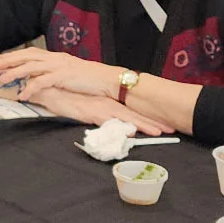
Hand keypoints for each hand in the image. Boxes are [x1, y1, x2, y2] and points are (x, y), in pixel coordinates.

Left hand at [0, 49, 122, 101]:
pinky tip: (22, 95)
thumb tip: (44, 79)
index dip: (16, 56)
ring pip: (30, 67)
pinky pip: (42, 82)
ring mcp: (59, 66)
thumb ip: (56, 73)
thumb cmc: (91, 79)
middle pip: (27, 57)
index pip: (31, 53)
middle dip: (9, 61)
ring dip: (14, 74)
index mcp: (56, 57)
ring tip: (2, 81)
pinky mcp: (63, 77)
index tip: (2, 60)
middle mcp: (56, 58)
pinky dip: (30, 88)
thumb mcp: (70, 73)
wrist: (107, 80)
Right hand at [28, 86, 169, 135]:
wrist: (52, 90)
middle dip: (154, 122)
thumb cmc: (68, 99)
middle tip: (171, 128)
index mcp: (110, 103)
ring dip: (144, 125)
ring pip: (128, 118)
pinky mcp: (93, 113)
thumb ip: (102, 116)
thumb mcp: (89, 109)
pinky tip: (132, 132)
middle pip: (136, 115)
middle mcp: (110, 104)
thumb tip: (117, 127)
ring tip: (159, 132)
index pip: (134, 112)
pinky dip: (122, 126)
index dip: (150, 118)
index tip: (165, 124)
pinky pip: (111, 121)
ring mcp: (103, 108)